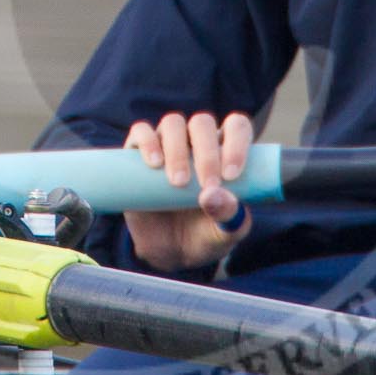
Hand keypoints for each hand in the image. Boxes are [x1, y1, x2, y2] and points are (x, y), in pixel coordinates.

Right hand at [121, 112, 254, 270]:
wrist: (168, 251)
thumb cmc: (204, 236)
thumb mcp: (224, 234)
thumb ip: (228, 216)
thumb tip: (214, 194)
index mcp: (225, 151)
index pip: (236, 127)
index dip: (237, 143)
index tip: (232, 175)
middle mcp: (196, 141)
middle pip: (202, 123)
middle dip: (207, 153)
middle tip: (207, 185)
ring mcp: (167, 145)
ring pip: (173, 123)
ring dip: (178, 149)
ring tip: (178, 183)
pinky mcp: (138, 154)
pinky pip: (141, 132)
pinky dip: (147, 142)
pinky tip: (154, 163)